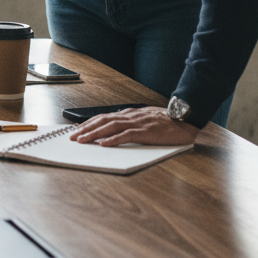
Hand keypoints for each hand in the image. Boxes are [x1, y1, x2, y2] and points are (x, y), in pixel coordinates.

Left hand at [70, 105, 198, 145]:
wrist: (184, 118)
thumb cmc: (165, 122)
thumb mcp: (144, 120)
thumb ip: (131, 123)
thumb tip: (115, 132)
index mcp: (129, 114)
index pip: (104, 117)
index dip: (89, 123)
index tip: (77, 129)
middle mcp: (130, 116)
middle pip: (103, 121)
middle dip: (86, 129)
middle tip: (73, 137)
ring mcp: (137, 123)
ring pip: (110, 127)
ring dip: (94, 134)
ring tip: (82, 141)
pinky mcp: (145, 132)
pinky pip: (126, 135)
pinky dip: (113, 139)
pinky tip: (104, 144)